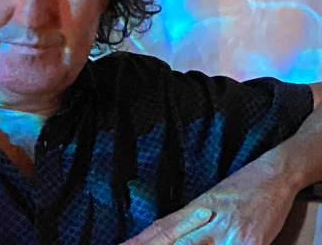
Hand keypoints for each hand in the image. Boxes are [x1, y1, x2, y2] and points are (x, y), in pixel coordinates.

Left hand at [120, 150, 299, 244]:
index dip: (140, 241)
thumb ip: (187, 220)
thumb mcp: (209, 201)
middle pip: (172, 241)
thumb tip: (163, 233)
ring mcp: (226, 232)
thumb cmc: (240, 189)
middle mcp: (205, 221)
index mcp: (193, 210)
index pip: (161, 230)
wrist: (273, 174)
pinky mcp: (249, 241)